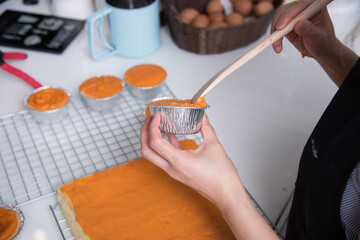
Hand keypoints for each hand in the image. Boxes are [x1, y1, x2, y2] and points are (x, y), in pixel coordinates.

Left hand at [141, 113, 279, 238]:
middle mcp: (172, 168)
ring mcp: (174, 171)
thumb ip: (206, 128)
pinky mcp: (178, 172)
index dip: (153, 126)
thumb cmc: (221, 176)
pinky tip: (170, 134)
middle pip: (147, 151)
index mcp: (178, 162)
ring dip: (151, 140)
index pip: (155, 142)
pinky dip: (164, 144)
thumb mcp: (214, 146)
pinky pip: (165, 157)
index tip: (158, 115)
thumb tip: (202, 117)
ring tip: (157, 125)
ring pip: (153, 155)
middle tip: (150, 119)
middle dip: (144, 133)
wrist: (226, 194)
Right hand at [271, 0, 337, 59]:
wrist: (321, 50)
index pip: (299, 6)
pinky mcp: (288, 24)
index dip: (288, 15)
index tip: (281, 27)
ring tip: (276, 45)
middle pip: (286, 11)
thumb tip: (299, 24)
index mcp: (315, 7)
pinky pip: (276, 28)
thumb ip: (309, 30)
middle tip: (276, 37)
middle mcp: (304, 9)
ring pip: (278, 19)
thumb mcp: (319, 38)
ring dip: (275, 32)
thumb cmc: (324, 42)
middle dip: (278, 24)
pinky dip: (275, 37)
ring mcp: (295, 16)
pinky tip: (277, 46)